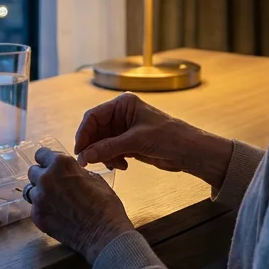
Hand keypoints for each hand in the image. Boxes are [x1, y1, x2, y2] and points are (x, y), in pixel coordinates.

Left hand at [28, 146, 133, 262]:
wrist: (104, 233)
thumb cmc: (104, 205)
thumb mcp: (95, 178)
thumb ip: (75, 171)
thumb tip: (69, 172)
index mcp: (61, 164)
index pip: (41, 154)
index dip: (47, 160)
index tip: (50, 166)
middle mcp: (46, 178)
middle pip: (33, 172)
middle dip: (42, 177)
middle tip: (55, 186)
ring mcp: (39, 198)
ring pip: (30, 190)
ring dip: (40, 193)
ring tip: (55, 202)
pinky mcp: (37, 216)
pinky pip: (34, 208)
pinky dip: (42, 209)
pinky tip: (56, 214)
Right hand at [74, 93, 233, 187]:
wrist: (189, 151)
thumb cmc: (169, 136)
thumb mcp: (137, 141)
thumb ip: (109, 148)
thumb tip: (85, 156)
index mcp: (123, 104)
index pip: (93, 116)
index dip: (84, 133)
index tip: (79, 151)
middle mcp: (122, 114)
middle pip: (95, 130)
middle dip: (93, 147)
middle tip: (90, 162)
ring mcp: (125, 129)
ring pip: (102, 143)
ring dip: (103, 155)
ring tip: (114, 164)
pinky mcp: (129, 143)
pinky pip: (111, 151)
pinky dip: (112, 159)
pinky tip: (122, 165)